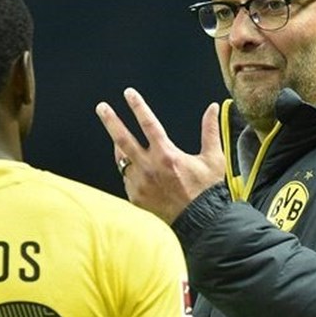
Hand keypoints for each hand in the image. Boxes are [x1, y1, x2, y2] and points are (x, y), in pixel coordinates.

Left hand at [95, 87, 224, 223]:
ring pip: (121, 160)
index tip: (128, 93)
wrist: (200, 223)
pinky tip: (133, 169)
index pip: (148, 124)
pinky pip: (126, 179)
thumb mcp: (213, 159)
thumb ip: (210, 130)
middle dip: (110, 121)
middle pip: (122, 139)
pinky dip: (129, 171)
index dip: (138, 106)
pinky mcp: (135, 198)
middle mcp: (149, 168)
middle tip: (101, 107)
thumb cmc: (207, 191)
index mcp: (167, 155)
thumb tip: (212, 107)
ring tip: (117, 139)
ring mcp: (139, 184)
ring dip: (118, 147)